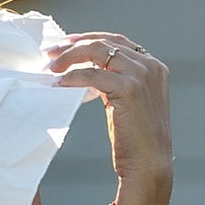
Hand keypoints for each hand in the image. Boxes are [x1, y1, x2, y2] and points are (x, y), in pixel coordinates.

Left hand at [45, 30, 172, 204]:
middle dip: (75, 44)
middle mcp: (150, 66)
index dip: (89, 39)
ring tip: (51, 67)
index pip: (117, 41)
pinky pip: (93, 75)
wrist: (148, 165)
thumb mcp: (125, 102)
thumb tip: (85, 71)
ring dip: (71, 57)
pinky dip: (73, 77)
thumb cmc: (134, 141)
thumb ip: (114, 82)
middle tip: (51, 53)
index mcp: (153, 67)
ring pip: (99, 52)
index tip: (66, 43)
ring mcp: (142, 75)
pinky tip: (60, 84)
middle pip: (106, 42)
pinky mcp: (130, 88)